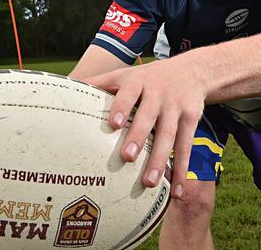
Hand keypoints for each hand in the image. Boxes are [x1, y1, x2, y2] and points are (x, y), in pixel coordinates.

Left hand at [84, 54, 205, 199]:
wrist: (192, 70)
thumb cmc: (150, 77)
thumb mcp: (126, 74)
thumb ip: (100, 81)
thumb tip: (68, 85)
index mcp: (138, 82)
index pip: (129, 93)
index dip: (122, 106)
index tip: (114, 123)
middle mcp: (158, 94)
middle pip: (148, 117)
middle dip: (139, 136)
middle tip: (127, 157)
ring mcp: (175, 107)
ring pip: (168, 135)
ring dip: (159, 160)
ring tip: (148, 182)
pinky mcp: (191, 119)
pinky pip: (186, 146)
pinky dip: (182, 169)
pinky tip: (177, 190)